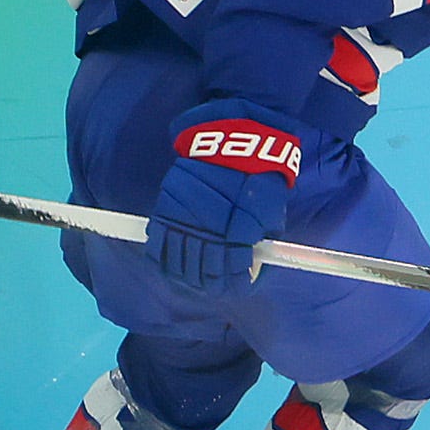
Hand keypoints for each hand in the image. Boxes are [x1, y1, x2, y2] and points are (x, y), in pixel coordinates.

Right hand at [146, 103, 305, 294]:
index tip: (234, 285)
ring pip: (179, 265)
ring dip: (185, 274)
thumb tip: (254, 267)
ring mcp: (186, 223)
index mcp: (241, 238)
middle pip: (203, 277)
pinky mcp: (166, 209)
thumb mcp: (272, 214)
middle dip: (209, 283)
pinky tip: (168, 261)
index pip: (233, 280)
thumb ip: (262, 244)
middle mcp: (211, 234)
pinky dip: (161, 258)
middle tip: (212, 282)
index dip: (233, 286)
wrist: (233, 143)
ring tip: (191, 274)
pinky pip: (157, 244)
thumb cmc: (258, 180)